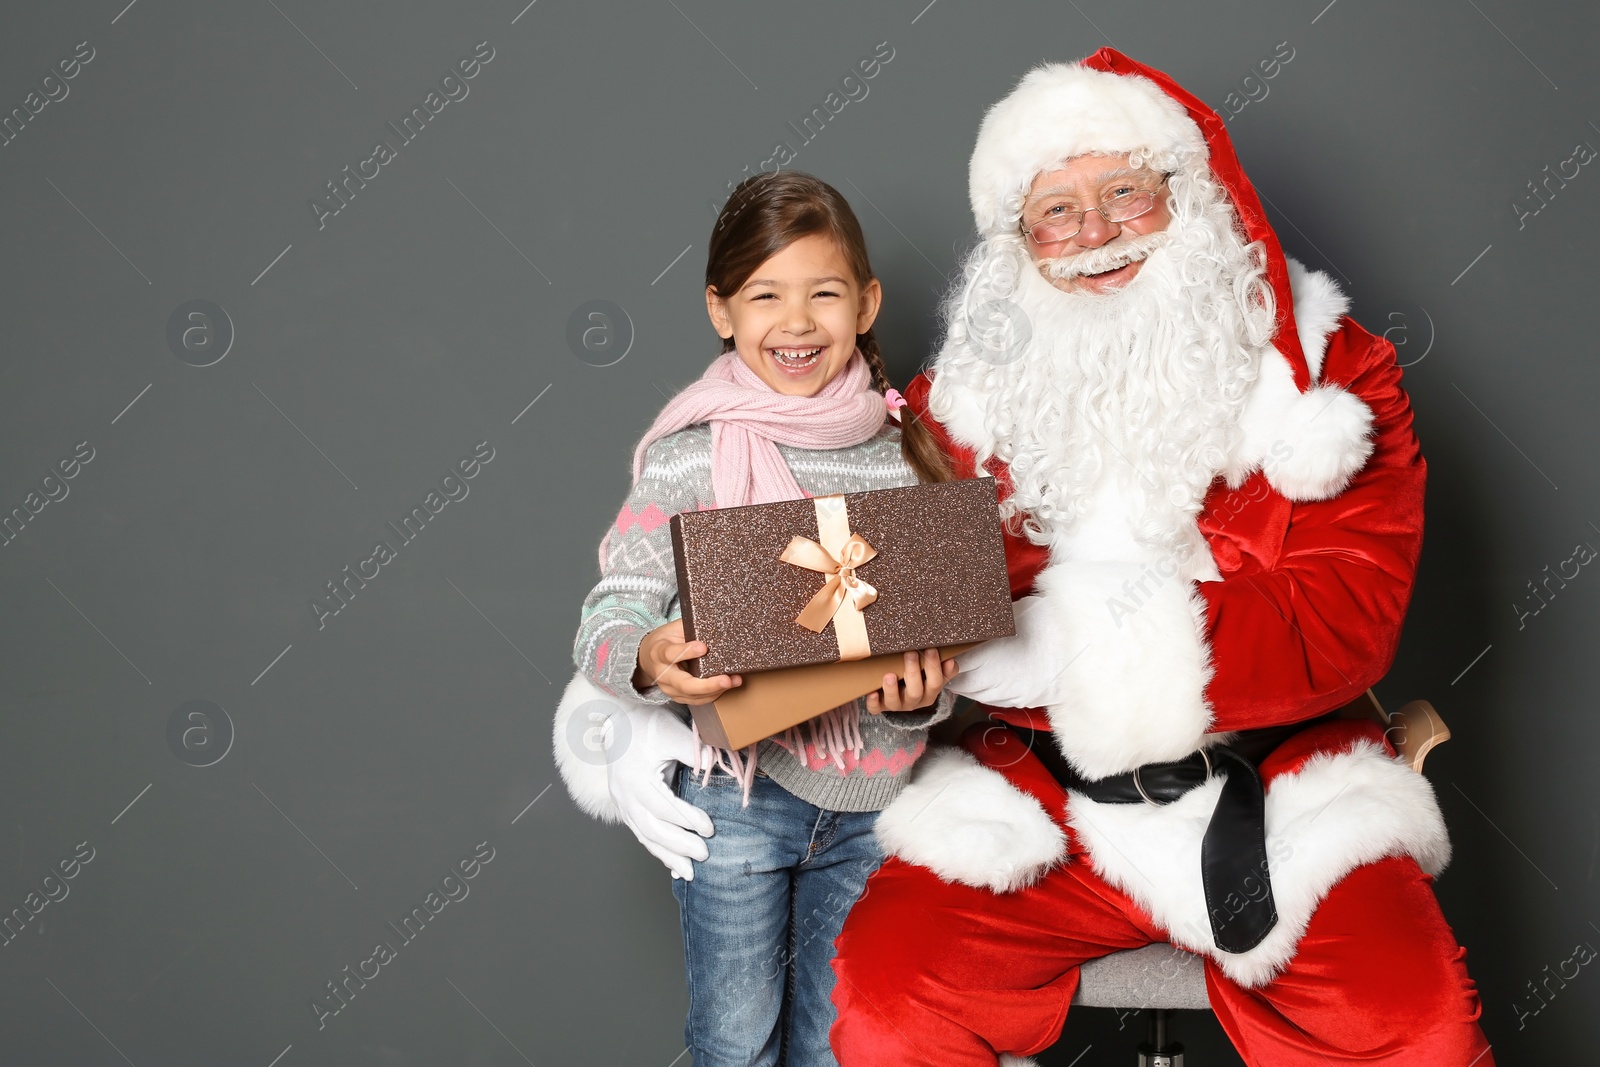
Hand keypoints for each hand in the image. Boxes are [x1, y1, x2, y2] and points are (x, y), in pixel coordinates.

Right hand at [604, 701, 715, 880]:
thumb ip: (693, 750)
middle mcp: (625, 794)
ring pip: (644, 836)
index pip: (664, 807)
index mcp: (636, 778)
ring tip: (689, 873)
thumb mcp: (671, 730)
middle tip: (704, 854)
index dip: (687, 820)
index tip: (710, 829)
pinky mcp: (624, 806)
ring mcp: (621, 802)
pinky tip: (672, 865)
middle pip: (652, 828)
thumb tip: (715, 763)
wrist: (618, 719)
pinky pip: (640, 833)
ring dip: (667, 856)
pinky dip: (657, 850)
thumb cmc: (647, 723)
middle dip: (679, 846)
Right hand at [633, 618, 741, 705]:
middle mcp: (662, 674)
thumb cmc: (665, 640)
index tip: (703, 647)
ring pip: (692, 695)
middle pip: (684, 684)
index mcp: (658, 652)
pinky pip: (697, 700)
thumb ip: (690, 628)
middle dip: (707, 684)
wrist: (649, 658)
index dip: (686, 652)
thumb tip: (715, 624)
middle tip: (726, 679)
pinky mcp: (678, 696)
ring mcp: (669, 688)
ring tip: (734, 681)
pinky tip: (726, 687)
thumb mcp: (673, 629)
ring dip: (715, 690)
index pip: (670, 654)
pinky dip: (713, 695)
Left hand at [864, 648, 958, 712]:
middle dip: (913, 672)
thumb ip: (943, 669)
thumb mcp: (932, 676)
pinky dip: (873, 702)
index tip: (931, 649)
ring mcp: (896, 705)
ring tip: (889, 675)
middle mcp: (914, 701)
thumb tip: (951, 660)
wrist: (900, 695)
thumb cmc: (918, 679)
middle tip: (910, 653)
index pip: (936, 683)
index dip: (934, 667)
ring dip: (892, 689)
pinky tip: (872, 692)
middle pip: (916, 692)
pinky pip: (876, 709)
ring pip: (895, 702)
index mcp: (929, 693)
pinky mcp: (880, 706)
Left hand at [945, 596, 1064, 707]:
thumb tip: (963, 617)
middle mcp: (993, 678)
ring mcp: (1006, 693)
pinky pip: (990, 699)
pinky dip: (984, 689)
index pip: (952, 663)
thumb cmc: (1043, 623)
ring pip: (973, 693)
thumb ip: (984, 623)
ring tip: (966, 667)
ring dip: (967, 682)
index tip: (939, 649)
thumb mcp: (1009, 615)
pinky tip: (986, 677)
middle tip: (948, 659)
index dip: (943, 658)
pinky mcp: (1017, 700)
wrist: (1075, 646)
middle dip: (951, 672)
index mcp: (988, 655)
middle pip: (959, 682)